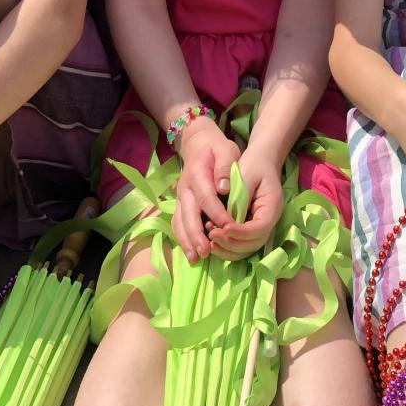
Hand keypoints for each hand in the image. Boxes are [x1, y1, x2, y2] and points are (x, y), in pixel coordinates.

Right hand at [172, 116, 241, 262]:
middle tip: (205, 252)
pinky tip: (190, 253)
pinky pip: (177, 224)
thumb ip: (225, 167)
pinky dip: (182, 239)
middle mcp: (185, 188)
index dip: (217, 213)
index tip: (228, 227)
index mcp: (197, 174)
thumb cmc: (217, 150)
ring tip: (195, 259)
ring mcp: (180, 198)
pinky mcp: (180, 205)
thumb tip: (223, 188)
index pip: (207, 197)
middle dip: (196, 235)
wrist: (198, 145)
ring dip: (186, 241)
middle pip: (188, 214)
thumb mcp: (226, 150)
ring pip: (179, 222)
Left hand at [206, 149, 283, 261]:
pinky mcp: (250, 228)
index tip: (224, 227)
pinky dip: (227, 246)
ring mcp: (260, 226)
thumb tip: (227, 218)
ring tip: (210, 239)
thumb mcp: (246, 175)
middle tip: (212, 235)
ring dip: (228, 249)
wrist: (261, 160)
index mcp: (272, 206)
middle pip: (254, 243)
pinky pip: (241, 244)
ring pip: (247, 248)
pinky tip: (212, 238)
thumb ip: (238, 197)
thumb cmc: (254, 164)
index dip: (242, 232)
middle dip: (232, 243)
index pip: (260, 228)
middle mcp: (269, 220)